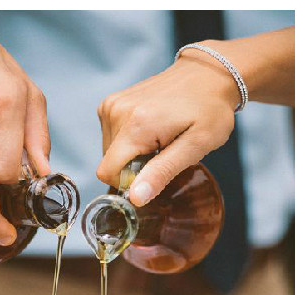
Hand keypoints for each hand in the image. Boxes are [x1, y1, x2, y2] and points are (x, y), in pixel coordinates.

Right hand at [97, 49, 239, 205]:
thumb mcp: (196, 145)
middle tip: (163, 150)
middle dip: (133, 165)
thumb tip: (135, 198)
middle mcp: (117, 112)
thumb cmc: (210, 109)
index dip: (128, 181)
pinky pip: (109, 136)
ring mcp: (111, 105)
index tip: (154, 170)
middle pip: (108, 162)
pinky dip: (127, 139)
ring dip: (131, 152)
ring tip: (158, 136)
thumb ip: (162, 172)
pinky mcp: (110, 103)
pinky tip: (150, 127)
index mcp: (136, 125)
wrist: (210, 72)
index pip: (108, 172)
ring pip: (108, 151)